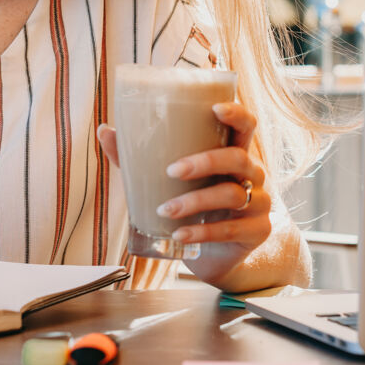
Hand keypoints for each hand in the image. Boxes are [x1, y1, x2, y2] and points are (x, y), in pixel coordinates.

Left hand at [97, 101, 272, 285]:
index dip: (236, 113)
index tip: (214, 108)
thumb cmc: (196, 207)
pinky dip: (202, 231)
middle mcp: (253, 174)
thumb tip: (105, 130)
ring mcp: (259, 203)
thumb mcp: (171, 182)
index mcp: (235, 152)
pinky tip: (180, 234)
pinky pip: (231, 229)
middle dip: (205, 162)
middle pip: (238, 158)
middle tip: (171, 171)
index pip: (246, 124)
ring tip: (165, 210)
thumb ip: (141, 158)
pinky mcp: (257, 231)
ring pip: (232, 195)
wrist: (216, 256)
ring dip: (195, 201)